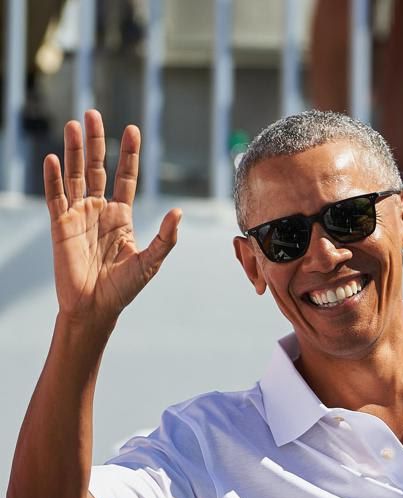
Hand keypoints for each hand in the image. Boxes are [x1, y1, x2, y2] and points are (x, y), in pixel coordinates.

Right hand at [43, 109, 180, 324]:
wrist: (96, 308)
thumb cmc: (124, 288)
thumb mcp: (151, 261)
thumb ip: (165, 237)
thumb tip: (178, 212)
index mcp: (121, 216)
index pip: (125, 176)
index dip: (128, 154)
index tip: (132, 129)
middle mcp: (99, 210)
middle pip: (96, 167)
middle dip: (96, 141)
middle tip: (92, 113)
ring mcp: (78, 216)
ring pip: (75, 175)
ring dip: (72, 151)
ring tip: (73, 125)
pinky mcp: (60, 226)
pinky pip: (56, 197)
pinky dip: (53, 178)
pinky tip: (52, 158)